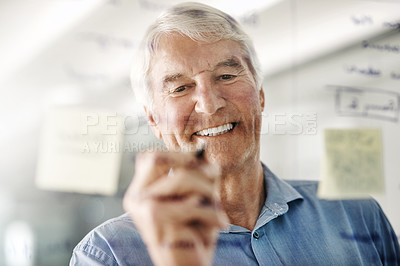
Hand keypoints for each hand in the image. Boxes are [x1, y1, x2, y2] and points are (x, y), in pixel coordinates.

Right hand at [123, 151, 227, 265]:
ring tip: (218, 209)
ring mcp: (143, 209)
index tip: (203, 162)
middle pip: (161, 160)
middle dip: (193, 166)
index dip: (178, 154)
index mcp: (140, 191)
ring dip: (209, 192)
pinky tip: (220, 223)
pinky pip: (192, 205)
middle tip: (215, 174)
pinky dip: (212, 213)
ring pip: (180, 178)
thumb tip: (203, 152)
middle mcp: (136, 198)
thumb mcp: (196, 197)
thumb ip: (197, 175)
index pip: (151, 158)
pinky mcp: (156, 223)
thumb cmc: (193, 232)